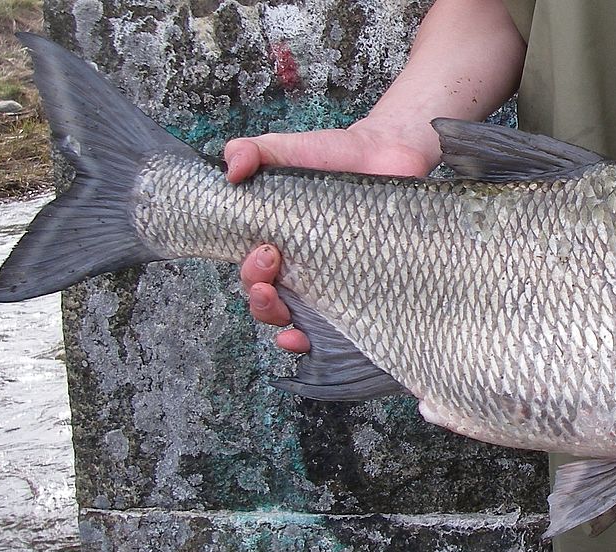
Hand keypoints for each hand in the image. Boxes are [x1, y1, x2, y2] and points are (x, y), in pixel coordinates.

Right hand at [232, 120, 438, 352]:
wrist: (384, 152)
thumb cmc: (330, 156)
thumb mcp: (282, 148)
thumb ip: (248, 152)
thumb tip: (230, 171)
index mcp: (277, 246)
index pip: (252, 277)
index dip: (250, 278)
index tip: (262, 252)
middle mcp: (301, 271)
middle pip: (270, 306)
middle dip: (261, 299)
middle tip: (271, 263)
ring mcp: (334, 282)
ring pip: (301, 323)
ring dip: (285, 327)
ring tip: (287, 318)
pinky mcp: (366, 285)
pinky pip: (346, 324)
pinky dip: (328, 339)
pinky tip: (316, 338)